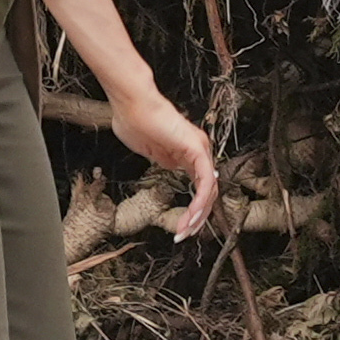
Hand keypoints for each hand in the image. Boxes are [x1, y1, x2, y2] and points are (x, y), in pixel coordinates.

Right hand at [109, 75, 219, 235]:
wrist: (130, 104)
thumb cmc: (133, 119)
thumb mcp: (149, 149)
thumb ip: (160, 159)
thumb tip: (165, 166)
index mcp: (188, 151)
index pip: (198, 187)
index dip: (191, 210)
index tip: (179, 227)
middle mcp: (198, 150)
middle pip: (207, 192)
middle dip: (195, 218)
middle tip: (182, 235)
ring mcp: (200, 149)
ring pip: (208, 191)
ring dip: (196, 216)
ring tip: (183, 232)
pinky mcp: (197, 149)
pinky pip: (204, 182)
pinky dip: (198, 203)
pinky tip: (190, 217)